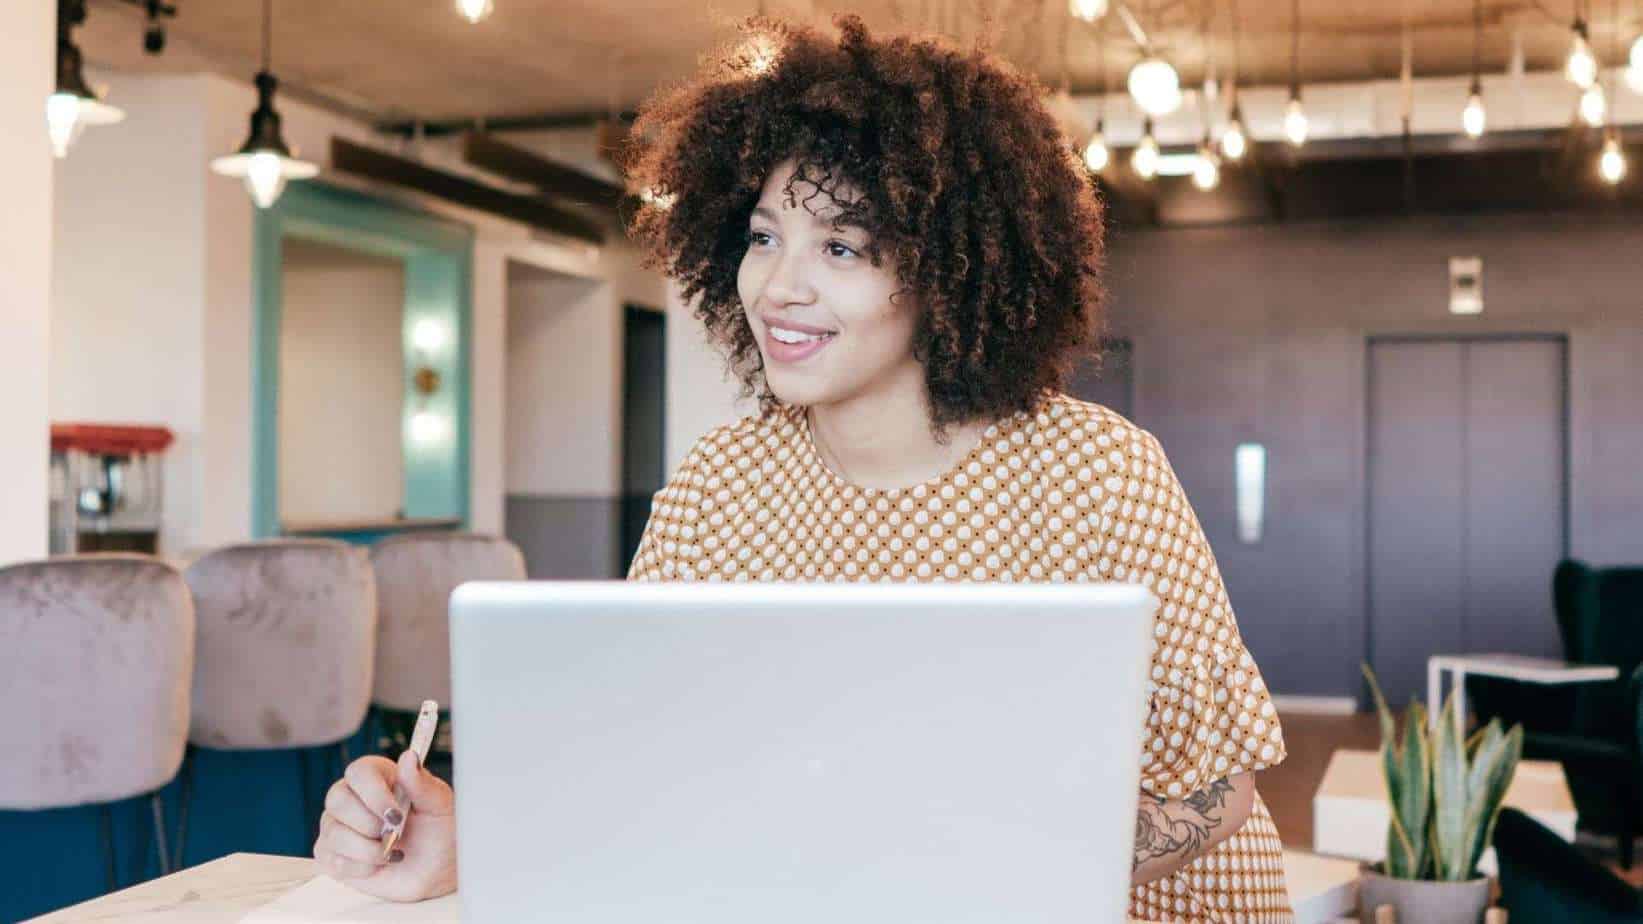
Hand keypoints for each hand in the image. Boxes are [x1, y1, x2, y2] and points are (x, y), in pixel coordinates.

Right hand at [313, 752, 457, 901]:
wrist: (434, 873)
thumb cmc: (437, 834)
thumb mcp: (439, 806)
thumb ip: (423, 784)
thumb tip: (409, 757)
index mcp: (378, 776)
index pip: (359, 772)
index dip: (374, 794)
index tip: (396, 815)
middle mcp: (352, 796)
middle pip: (337, 800)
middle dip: (370, 825)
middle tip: (396, 835)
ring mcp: (337, 825)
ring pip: (334, 834)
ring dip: (369, 850)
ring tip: (391, 852)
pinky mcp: (332, 854)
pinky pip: (333, 860)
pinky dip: (362, 867)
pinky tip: (379, 864)